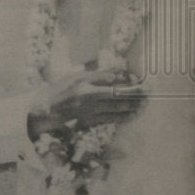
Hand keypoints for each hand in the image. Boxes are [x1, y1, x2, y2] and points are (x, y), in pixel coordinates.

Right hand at [28, 69, 144, 140]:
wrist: (45, 110)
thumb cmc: (59, 90)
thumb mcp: (73, 76)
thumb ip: (95, 74)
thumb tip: (116, 74)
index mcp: (84, 81)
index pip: (111, 79)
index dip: (126, 79)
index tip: (139, 79)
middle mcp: (88, 95)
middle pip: (118, 93)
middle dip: (135, 93)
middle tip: (149, 91)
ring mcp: (90, 109)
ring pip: (117, 107)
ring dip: (133, 105)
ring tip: (145, 102)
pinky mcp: (91, 120)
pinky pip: (112, 118)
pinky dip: (124, 116)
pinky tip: (133, 114)